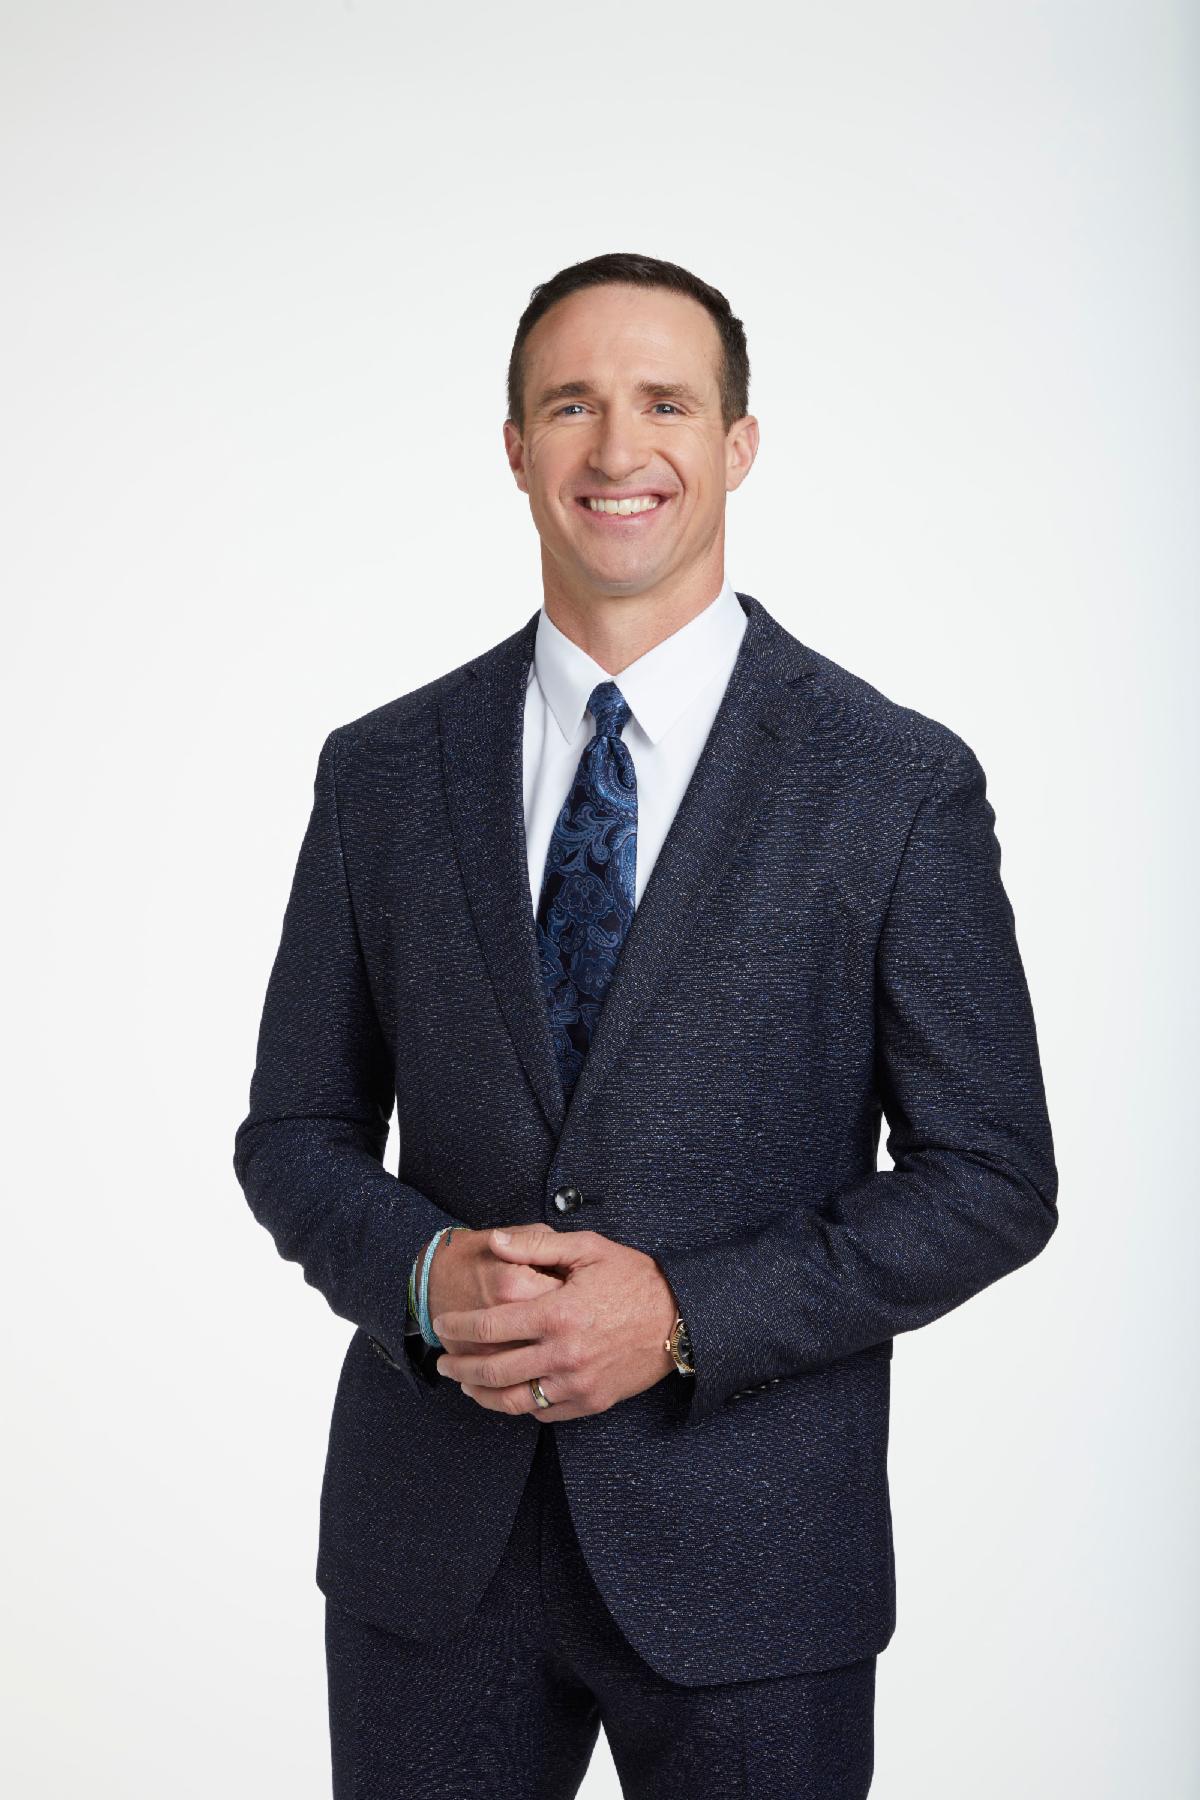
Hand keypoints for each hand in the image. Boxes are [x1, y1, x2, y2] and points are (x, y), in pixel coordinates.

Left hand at [432, 1224, 679, 1420]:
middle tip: (443, 1361)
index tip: (443, 1324)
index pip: (489, 1326)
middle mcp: (563, 1354)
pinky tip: (509, 1393)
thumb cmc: (634, 1278)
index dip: (458, 1326)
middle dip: (459, 1366)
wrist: (680, 1319)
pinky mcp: (590, 1401)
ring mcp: (577, 1383)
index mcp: (557, 1313)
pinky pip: (544, 1413)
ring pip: (514, 1400)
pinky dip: (520, 1406)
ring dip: (482, 1394)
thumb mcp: (588, 1249)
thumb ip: (537, 1246)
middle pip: (493, 1370)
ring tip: (466, 1384)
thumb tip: (496, 1242)